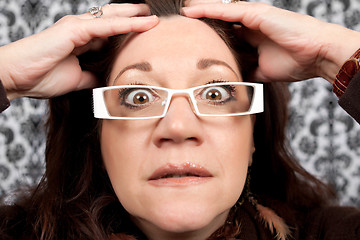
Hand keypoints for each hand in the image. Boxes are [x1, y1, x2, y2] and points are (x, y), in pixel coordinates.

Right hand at [0, 4, 158, 99]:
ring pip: (113, 18)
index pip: (110, 32)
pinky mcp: (74, 29)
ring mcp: (77, 27)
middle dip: (134, 17)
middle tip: (153, 18)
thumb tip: (108, 79)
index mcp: (81, 40)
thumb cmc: (41, 77)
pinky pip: (106, 26)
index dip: (128, 30)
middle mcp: (81, 29)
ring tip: (153, 17)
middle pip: (113, 19)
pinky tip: (142, 22)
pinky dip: (125, 24)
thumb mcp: (78, 79)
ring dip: (135, 17)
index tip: (146, 33)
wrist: (18, 78)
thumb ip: (93, 76)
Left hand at [183, 1, 359, 82]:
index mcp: (252, 37)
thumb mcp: (263, 71)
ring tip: (180, 15)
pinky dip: (208, 10)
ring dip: (199, 13)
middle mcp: (250, 24)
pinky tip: (191, 11)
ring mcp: (252, 16)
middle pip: (219, 22)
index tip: (190, 44)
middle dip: (201, 24)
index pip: (225, 34)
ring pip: (220, 12)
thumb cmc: (295, 62)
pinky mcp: (256, 13)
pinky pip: (227, 10)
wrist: (316, 56)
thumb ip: (248, 73)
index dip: (208, 38)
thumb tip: (236, 82)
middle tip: (180, 28)